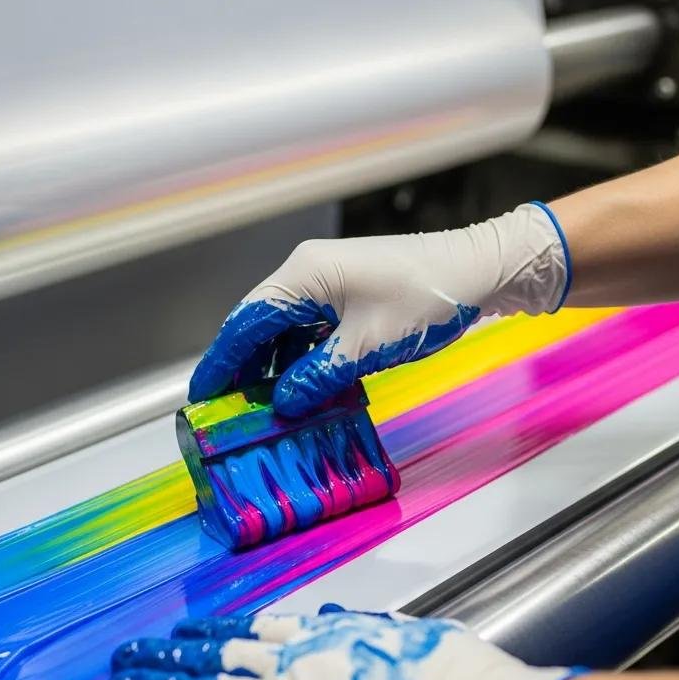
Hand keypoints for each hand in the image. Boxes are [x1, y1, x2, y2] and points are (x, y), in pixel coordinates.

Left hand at [107, 606, 580, 679]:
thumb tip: (330, 617)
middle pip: (216, 657)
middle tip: (128, 654)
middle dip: (167, 657)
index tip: (184, 631)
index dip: (211, 632)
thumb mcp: (415, 637)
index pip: (251, 631)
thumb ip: (365, 628)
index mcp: (329, 640)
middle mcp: (300, 668)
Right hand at [188, 203, 569, 416]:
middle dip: (244, 368)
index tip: (202, 393)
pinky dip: (304, 360)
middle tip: (230, 408)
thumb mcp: (365, 347)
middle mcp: (308, 274)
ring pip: (286, 330)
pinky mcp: (348, 296)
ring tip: (267, 406)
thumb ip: (317, 377)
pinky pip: (312, 331)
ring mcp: (329, 283)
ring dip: (276, 368)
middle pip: (260, 325)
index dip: (220, 360)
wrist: (476, 271)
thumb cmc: (425, 298)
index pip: (246, 322)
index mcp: (303, 276)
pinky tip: (306, 388)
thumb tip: (283, 404)